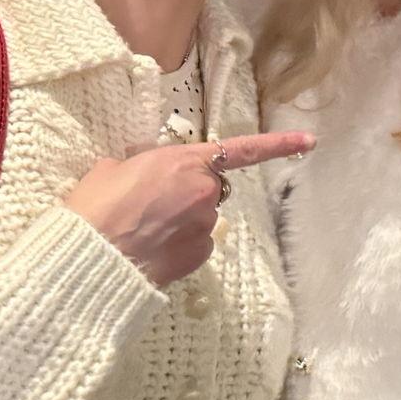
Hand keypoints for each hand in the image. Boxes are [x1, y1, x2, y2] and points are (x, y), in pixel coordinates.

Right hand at [61, 130, 312, 286]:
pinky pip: (195, 243)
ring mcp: (204, 226)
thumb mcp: (112, 168)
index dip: (278, 145)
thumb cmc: (95, 207)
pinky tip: (151, 248)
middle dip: (188, 190)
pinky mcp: (199, 255)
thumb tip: (141, 170)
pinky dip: (179, 245)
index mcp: (184, 161)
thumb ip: (139, 163)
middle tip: (149, 201)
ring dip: (181, 219)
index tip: (310, 142)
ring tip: (142, 228)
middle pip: (208, 186)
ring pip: (200, 216)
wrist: (90, 257)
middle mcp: (204, 191)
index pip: (242, 149)